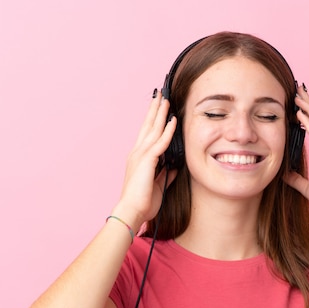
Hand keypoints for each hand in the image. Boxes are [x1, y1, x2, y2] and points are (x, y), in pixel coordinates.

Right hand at [112, 90, 177, 226]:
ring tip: (166, 100)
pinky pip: (160, 142)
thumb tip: (176, 166)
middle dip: (155, 109)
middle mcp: (137, 153)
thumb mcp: (159, 185)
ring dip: (161, 114)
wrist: (132, 212)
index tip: (159, 108)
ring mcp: (141, 155)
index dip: (153, 120)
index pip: (147, 134)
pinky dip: (167, 131)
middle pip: (148, 126)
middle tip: (160, 95)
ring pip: (153, 129)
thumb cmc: (143, 202)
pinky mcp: (147, 161)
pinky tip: (173, 120)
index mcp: (139, 158)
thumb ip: (167, 173)